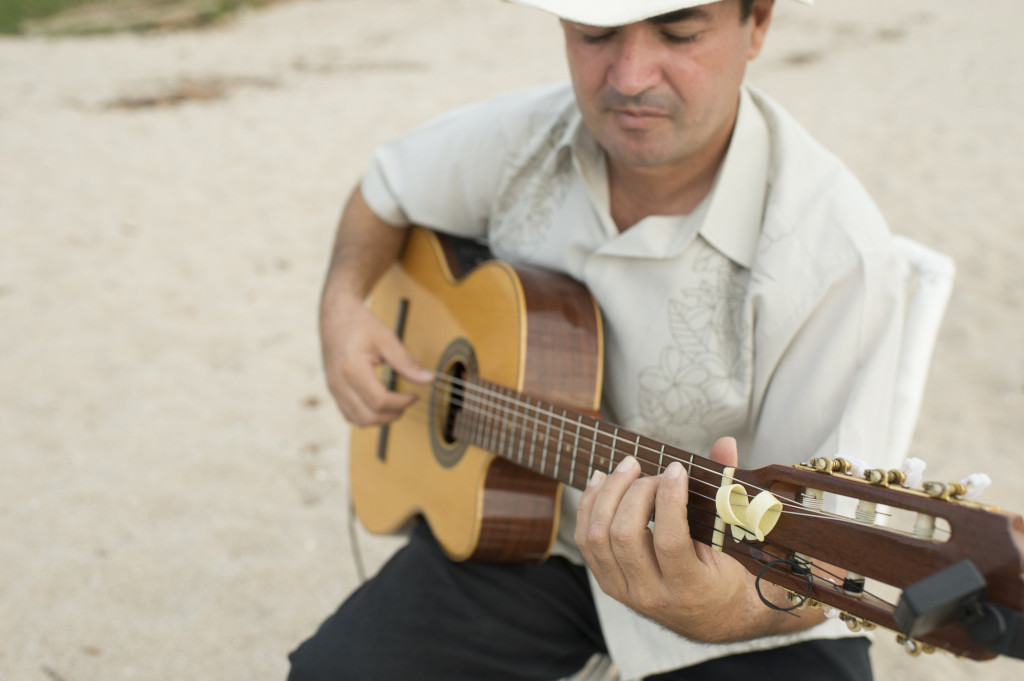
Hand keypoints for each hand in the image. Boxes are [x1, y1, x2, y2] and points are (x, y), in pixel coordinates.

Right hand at [320, 292, 432, 426]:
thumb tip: (429, 380)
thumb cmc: (361, 324)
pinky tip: (379, 403)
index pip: (380, 401)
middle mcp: (339, 383)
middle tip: (406, 401)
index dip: (401, 403)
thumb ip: (407, 363)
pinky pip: (348, 414)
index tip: (414, 395)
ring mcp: (333, 388)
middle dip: (392, 415)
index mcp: (352, 369)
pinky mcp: (332, 390)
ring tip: (395, 404)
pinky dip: (366, 415)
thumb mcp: (387, 339)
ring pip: (357, 420)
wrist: (336, 315)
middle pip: (368, 417)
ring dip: (379, 419)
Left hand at [575, 437, 803, 641]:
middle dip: (635, 492)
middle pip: (625, 535)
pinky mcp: (608, 582)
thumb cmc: (726, 576)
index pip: (669, 541)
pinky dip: (590, 506)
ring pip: (598, 537)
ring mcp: (624, 591)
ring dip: (608, 494)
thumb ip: (727, 491)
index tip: (676, 470)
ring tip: (627, 468)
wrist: (713, 617)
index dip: (669, 499)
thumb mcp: (734, 542)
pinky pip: (586, 542)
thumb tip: (725, 445)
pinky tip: (602, 481)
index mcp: (690, 589)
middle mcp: (651, 595)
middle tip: (652, 472)